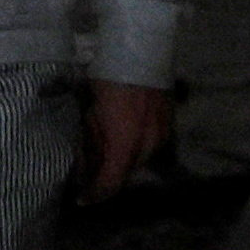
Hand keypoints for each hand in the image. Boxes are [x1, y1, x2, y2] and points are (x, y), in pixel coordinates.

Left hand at [84, 79, 173, 199]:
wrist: (139, 50)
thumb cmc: (107, 79)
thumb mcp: (89, 112)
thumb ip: (87, 143)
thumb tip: (82, 164)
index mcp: (125, 143)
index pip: (111, 183)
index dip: (95, 194)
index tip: (81, 199)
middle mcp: (148, 145)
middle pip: (126, 172)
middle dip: (107, 175)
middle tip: (87, 171)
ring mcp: (162, 133)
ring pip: (139, 158)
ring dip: (121, 160)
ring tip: (102, 150)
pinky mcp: (168, 122)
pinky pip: (150, 144)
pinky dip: (134, 146)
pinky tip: (121, 134)